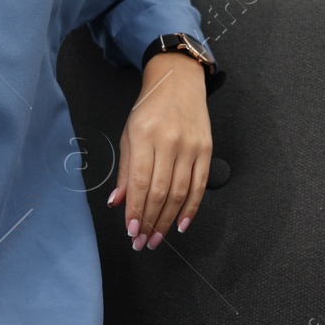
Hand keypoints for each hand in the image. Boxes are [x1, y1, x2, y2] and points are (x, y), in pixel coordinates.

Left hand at [105, 52, 211, 250]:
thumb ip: (125, 170)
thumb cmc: (149, 108)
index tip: (131, 232)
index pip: (140, 182)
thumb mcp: (128, 134)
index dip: (136, 211)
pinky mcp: (206, 149)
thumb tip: (118, 202)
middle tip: (143, 242)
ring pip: (180, 193)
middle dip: (150, 222)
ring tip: (158, 238)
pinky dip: (191, 208)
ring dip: (168, 220)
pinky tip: (181, 224)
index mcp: (144, 136)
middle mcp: (169, 141)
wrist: (178, 81)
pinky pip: (199, 185)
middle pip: (160, 192)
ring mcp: (190, 146)